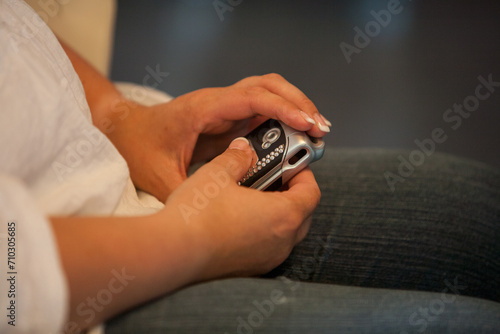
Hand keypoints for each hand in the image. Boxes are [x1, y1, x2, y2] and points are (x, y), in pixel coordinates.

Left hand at [107, 74, 330, 201]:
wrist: (124, 130)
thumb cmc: (137, 146)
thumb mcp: (159, 177)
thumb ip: (189, 193)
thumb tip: (222, 209)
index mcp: (205, 109)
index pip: (254, 98)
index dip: (284, 109)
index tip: (309, 125)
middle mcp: (218, 102)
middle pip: (268, 85)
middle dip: (298, 103)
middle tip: (321, 129)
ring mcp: (223, 108)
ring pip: (268, 93)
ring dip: (294, 107)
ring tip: (316, 131)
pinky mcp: (227, 119)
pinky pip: (261, 111)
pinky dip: (283, 119)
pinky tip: (295, 138)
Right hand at [161, 137, 320, 277]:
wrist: (171, 254)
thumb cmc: (197, 215)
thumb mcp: (218, 172)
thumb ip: (237, 157)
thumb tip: (243, 149)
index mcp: (283, 215)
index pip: (311, 192)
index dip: (304, 173)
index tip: (290, 163)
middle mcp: (281, 242)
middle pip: (303, 213)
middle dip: (292, 191)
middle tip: (273, 175)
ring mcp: (267, 259)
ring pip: (286, 231)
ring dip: (278, 211)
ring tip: (254, 195)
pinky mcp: (251, 269)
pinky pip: (269, 245)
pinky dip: (264, 229)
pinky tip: (239, 217)